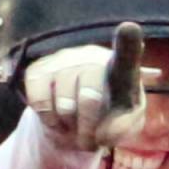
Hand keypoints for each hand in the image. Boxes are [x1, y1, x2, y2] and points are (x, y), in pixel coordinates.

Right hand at [23, 22, 157, 151]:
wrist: (76, 125)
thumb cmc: (108, 121)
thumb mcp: (125, 127)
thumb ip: (124, 127)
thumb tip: (103, 130)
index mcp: (120, 69)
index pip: (126, 54)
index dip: (127, 41)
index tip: (129, 28)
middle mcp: (91, 57)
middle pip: (89, 96)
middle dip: (89, 126)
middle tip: (91, 140)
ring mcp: (63, 60)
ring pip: (64, 104)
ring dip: (69, 127)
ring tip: (74, 126)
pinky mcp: (39, 70)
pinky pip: (39, 102)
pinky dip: (48, 120)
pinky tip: (56, 118)